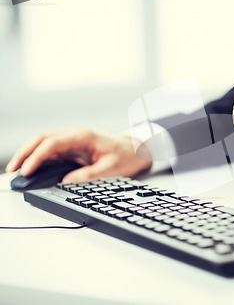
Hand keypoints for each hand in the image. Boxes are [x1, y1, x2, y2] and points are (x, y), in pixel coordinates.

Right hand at [5, 129, 151, 182]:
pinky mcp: (72, 148)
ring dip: (29, 155)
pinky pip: (50, 151)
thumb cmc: (126, 156)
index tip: (27, 170)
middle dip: (25, 153)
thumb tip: (66, 182)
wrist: (136, 150)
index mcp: (83, 137)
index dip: (37, 156)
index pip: (53, 143)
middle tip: (13, 170)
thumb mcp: (110, 169)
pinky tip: (30, 169)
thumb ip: (89, 175)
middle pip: (42, 139)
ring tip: (17, 171)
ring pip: (43, 143)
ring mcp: (72, 141)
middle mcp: (74, 136)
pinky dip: (38, 158)